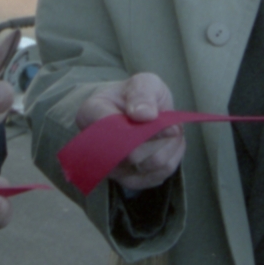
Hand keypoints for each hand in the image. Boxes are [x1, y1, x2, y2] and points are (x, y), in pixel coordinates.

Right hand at [75, 73, 184, 190]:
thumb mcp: (143, 82)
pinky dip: (172, 158)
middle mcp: (95, 147)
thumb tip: (145, 116)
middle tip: (167, 122)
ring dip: (169, 146)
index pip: (114, 131)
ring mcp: (112, 168)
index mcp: (91, 114)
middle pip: (134, 154)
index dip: (141, 127)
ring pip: (151, 165)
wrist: (139, 112)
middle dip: (159, 136)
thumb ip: (142, 93)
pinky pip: (159, 175)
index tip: (156, 115)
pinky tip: (168, 144)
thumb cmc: (138, 96)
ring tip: (168, 130)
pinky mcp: (129, 181)